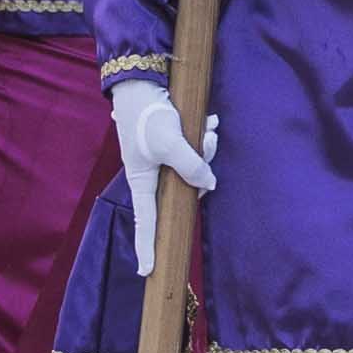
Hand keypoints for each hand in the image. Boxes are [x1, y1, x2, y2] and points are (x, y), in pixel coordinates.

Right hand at [106, 73, 210, 253]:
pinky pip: (194, 149)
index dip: (147, 246)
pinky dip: (204, 137)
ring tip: (210, 126)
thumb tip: (209, 186)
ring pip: (194, 166)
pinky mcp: (172, 143)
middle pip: (185, 187)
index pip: (146, 222)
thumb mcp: (169, 143)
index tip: (147, 271)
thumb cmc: (148, 116)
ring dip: (207, 147)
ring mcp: (162, 159)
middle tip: (210, 140)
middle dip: (203, 169)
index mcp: (142, 182)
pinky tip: (210, 121)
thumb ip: (191, 166)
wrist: (141, 81)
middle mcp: (152, 174)